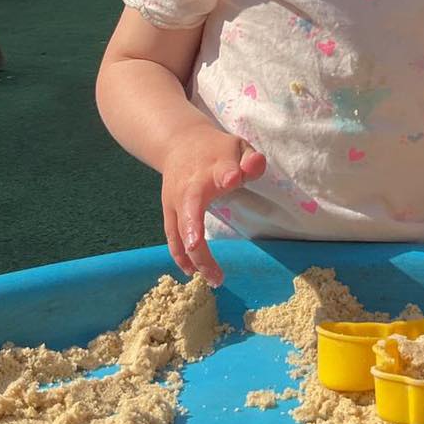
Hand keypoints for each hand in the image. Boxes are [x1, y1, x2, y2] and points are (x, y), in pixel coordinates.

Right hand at [160, 125, 265, 285]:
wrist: (179, 144)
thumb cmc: (216, 151)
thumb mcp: (238, 147)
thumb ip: (250, 160)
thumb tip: (255, 165)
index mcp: (212, 167)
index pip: (222, 170)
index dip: (228, 174)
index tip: (233, 178)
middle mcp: (189, 186)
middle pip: (190, 209)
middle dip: (193, 229)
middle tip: (201, 248)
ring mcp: (175, 202)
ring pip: (179, 231)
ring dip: (194, 256)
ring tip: (215, 278)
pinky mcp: (169, 213)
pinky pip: (172, 238)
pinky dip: (181, 257)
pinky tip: (193, 273)